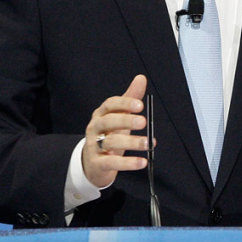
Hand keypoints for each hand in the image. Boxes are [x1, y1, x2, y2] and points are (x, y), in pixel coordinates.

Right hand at [82, 74, 150, 188]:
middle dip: (126, 121)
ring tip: (148, 143)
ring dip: (131, 142)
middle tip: (143, 122)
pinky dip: (127, 163)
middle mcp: (95, 128)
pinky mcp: (97, 163)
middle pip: (108, 122)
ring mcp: (94, 146)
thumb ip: (130, 98)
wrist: (93, 164)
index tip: (140, 105)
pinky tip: (142, 162)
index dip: (124, 103)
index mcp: (101, 114)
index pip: (110, 105)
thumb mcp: (120, 116)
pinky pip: (111, 162)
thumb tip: (141, 78)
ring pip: (110, 142)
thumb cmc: (109, 135)